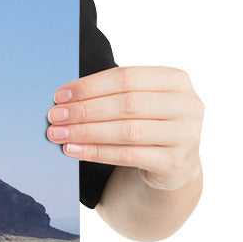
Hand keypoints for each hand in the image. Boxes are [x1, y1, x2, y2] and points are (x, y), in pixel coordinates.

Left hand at [47, 66, 203, 191]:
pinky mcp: (175, 162)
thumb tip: (64, 98)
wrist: (173, 164)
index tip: (60, 95)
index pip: (127, 77)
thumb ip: (112, 93)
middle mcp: (187, 105)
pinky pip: (127, 156)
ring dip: (86, 132)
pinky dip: (95, 152)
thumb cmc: (147, 124)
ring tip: (58, 134)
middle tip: (54, 116)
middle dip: (84, 110)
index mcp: (176, 80)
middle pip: (126, 104)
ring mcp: (186, 135)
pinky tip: (73, 150)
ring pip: (126, 131)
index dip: (90, 86)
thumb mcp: (140, 101)